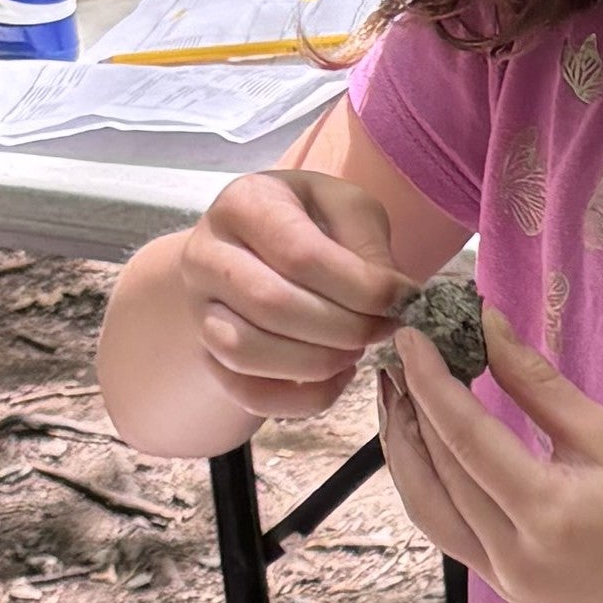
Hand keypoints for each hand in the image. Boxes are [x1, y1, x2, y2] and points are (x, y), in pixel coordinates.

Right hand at [177, 159, 424, 419]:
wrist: (258, 247)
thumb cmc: (312, 222)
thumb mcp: (347, 207)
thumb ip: (368, 243)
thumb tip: (391, 298)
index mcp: (244, 203)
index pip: (300, 255)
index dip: (361, 287)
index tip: (404, 297)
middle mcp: (207, 255)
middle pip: (272, 305)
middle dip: (344, 327)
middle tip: (384, 329)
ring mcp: (199, 309)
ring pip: (246, 352)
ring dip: (318, 364)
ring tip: (356, 349)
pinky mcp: (207, 355)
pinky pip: (246, 393)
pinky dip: (301, 398)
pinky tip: (337, 377)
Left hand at [378, 314, 602, 602]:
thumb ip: (538, 384)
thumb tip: (487, 325)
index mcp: (548, 514)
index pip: (465, 438)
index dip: (430, 381)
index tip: (409, 333)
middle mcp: (515, 556)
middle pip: (440, 471)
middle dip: (413, 408)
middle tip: (401, 353)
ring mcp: (508, 580)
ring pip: (430, 508)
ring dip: (407, 450)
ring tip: (399, 395)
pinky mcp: (509, 587)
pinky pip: (450, 531)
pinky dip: (431, 485)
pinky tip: (426, 444)